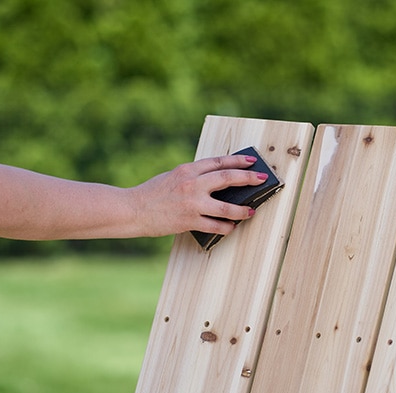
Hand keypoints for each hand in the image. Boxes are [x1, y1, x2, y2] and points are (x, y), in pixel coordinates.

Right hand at [129, 154, 268, 236]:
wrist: (133, 210)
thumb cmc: (152, 194)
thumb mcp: (173, 177)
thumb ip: (193, 177)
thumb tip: (215, 182)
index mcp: (188, 169)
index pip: (219, 162)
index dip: (238, 162)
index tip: (252, 163)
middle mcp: (193, 184)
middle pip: (229, 179)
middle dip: (249, 179)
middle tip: (263, 180)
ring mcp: (193, 203)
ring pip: (228, 207)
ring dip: (243, 210)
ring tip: (251, 211)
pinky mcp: (190, 221)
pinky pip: (216, 226)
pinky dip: (227, 227)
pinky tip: (232, 227)